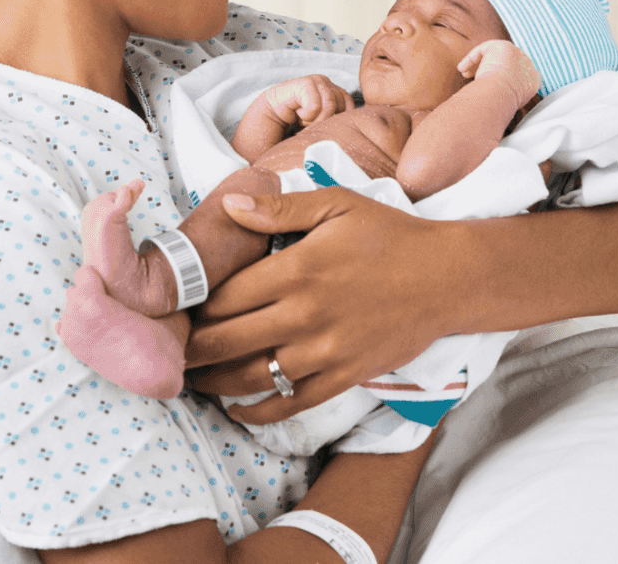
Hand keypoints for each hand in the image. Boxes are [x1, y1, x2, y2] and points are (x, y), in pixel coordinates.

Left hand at [183, 188, 463, 423]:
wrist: (447, 278)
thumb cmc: (390, 235)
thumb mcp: (336, 206)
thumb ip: (279, 209)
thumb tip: (229, 206)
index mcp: (296, 270)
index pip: (224, 297)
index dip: (195, 307)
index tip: (179, 310)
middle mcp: (304, 315)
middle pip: (226, 341)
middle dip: (192, 349)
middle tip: (170, 351)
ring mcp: (324, 351)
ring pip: (251, 377)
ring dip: (214, 382)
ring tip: (193, 380)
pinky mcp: (344, 376)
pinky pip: (290, 403)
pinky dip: (257, 411)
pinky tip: (237, 408)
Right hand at [259, 74, 355, 127]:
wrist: (261, 134)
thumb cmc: (292, 136)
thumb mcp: (321, 134)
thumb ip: (339, 128)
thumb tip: (359, 129)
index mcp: (335, 98)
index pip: (353, 108)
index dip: (339, 124)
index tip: (320, 132)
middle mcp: (327, 87)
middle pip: (345, 107)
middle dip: (327, 124)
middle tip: (308, 128)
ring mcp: (316, 82)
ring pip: (331, 105)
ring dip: (314, 121)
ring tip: (301, 123)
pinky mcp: (303, 83)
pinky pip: (316, 103)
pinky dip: (306, 115)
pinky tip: (295, 115)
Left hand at [457, 39, 540, 105]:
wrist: (500, 95)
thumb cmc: (500, 105)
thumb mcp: (509, 105)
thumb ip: (507, 98)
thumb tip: (493, 106)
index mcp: (533, 80)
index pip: (521, 75)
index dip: (506, 78)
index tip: (492, 85)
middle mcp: (528, 64)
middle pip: (507, 63)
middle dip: (491, 70)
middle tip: (477, 79)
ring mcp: (516, 52)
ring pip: (495, 56)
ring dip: (478, 65)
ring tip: (466, 75)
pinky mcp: (503, 46)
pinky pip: (484, 50)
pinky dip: (471, 59)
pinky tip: (462, 69)